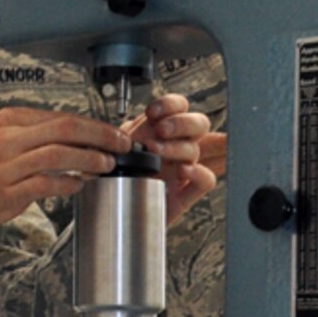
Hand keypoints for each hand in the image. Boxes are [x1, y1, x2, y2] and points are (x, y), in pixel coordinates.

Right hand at [0, 106, 131, 248]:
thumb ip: (29, 139)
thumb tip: (71, 142)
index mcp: (8, 121)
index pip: (61, 116)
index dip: (94, 124)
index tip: (113, 133)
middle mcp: (8, 138)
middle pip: (66, 128)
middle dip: (101, 134)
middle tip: (123, 144)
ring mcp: (6, 165)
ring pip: (60, 153)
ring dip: (91, 158)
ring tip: (109, 164)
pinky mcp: (6, 192)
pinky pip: (47, 183)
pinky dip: (69, 183)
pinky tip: (80, 185)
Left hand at [123, 94, 219, 224]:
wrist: (111, 212)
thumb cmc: (112, 179)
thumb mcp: (112, 150)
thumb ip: (121, 135)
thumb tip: (126, 124)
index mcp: (158, 132)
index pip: (179, 107)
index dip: (170, 104)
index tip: (152, 112)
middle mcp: (173, 148)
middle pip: (198, 124)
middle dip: (181, 123)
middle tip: (162, 130)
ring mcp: (181, 170)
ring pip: (196, 150)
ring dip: (177, 147)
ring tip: (157, 152)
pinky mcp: (184, 194)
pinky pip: (206, 181)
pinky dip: (198, 173)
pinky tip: (184, 171)